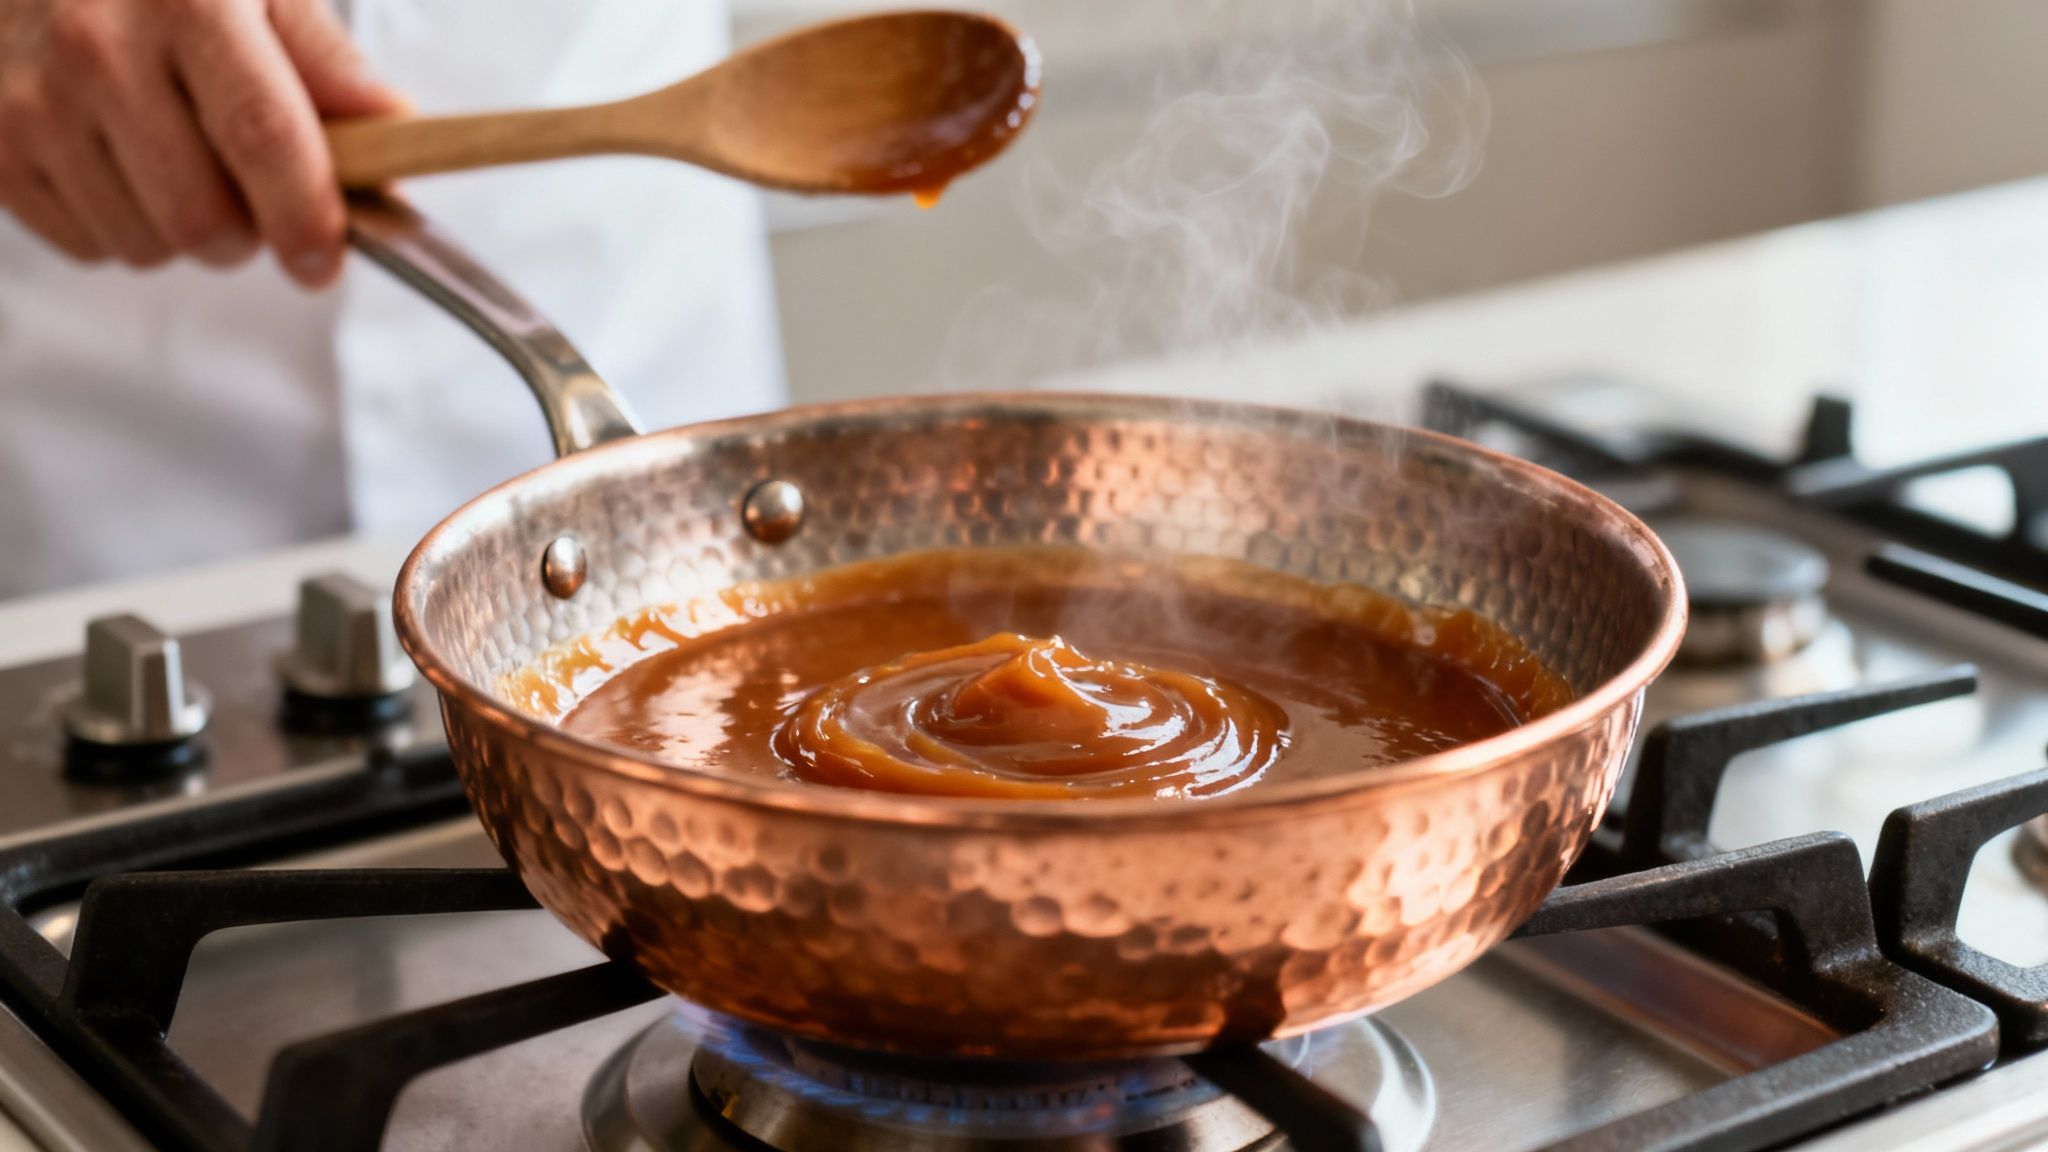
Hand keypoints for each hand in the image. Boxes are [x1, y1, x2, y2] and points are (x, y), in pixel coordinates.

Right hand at [0, 0, 405, 286]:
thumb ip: (325, 61)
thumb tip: (398, 133)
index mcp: (186, 1)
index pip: (262, 136)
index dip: (306, 216)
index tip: (325, 260)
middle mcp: (97, 48)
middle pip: (201, 217)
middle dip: (249, 235)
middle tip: (255, 199)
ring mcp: (32, 101)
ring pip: (146, 244)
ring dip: (185, 232)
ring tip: (180, 163)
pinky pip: (89, 244)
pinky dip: (124, 227)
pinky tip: (122, 163)